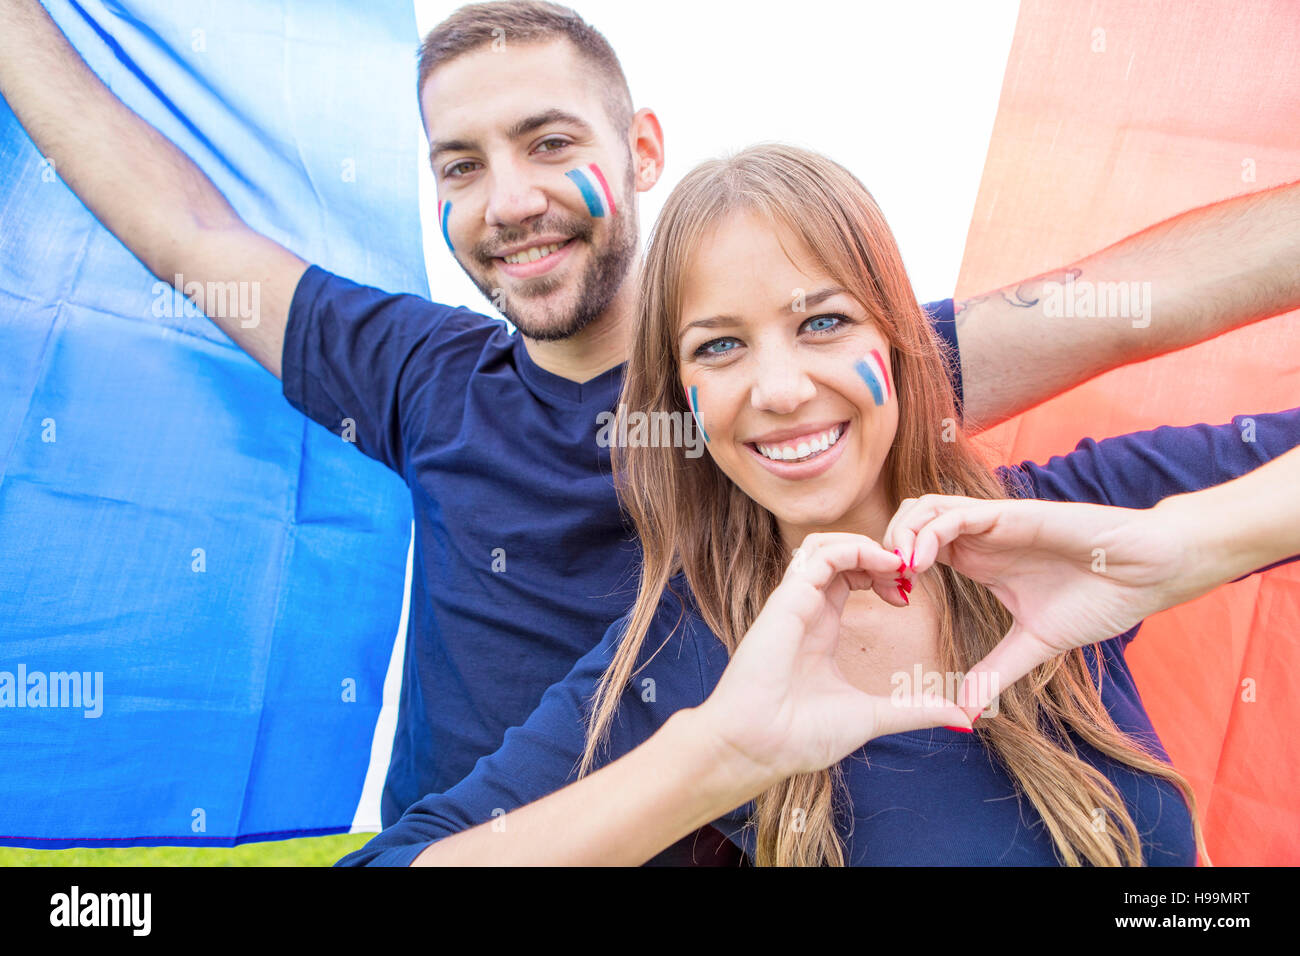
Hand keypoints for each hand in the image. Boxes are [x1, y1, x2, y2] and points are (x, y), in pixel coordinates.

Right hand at [695, 533, 971, 790]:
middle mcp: (806, 608)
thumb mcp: (872, 716)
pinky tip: (883, 565)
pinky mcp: (787, 602)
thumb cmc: (801, 735)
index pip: (848, 575)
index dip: (881, 573)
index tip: (908, 597)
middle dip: (879, 554)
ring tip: (897, 565)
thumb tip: (961, 720)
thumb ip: (913, 709)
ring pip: (824, 544)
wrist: (759, 747)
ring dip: (865, 545)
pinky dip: (853, 549)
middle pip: (839, 552)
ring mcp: (794, 602)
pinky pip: (819, 555)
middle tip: (910, 574)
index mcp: (820, 627)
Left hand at [882, 494, 1185, 720]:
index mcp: (975, 559)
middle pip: (906, 523)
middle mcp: (977, 536)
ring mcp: (991, 523)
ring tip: (898, 576)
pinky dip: (927, 533)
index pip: (913, 549)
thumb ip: (996, 672)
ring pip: (922, 509)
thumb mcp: (1034, 645)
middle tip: (883, 589)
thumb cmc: (1097, 599)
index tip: (891, 604)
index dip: (891, 570)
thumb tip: (966, 714)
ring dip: (899, 537)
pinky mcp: (1010, 514)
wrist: (1147, 574)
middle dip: (883, 549)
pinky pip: (954, 513)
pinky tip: (920, 564)